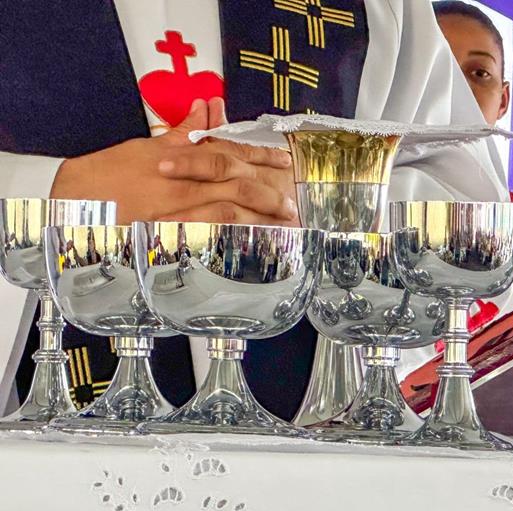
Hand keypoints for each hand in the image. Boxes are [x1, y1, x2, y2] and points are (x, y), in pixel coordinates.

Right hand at [50, 98, 298, 225]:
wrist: (68, 202)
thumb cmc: (105, 174)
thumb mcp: (145, 146)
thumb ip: (183, 133)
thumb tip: (207, 109)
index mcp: (178, 160)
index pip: (229, 155)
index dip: (260, 158)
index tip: (284, 164)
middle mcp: (180, 186)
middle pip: (236, 186)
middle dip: (268, 194)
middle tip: (291, 205)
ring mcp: (175, 214)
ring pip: (228, 214)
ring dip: (259, 220)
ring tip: (282, 227)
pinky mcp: (168, 238)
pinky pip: (208, 240)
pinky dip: (233, 240)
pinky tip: (252, 246)